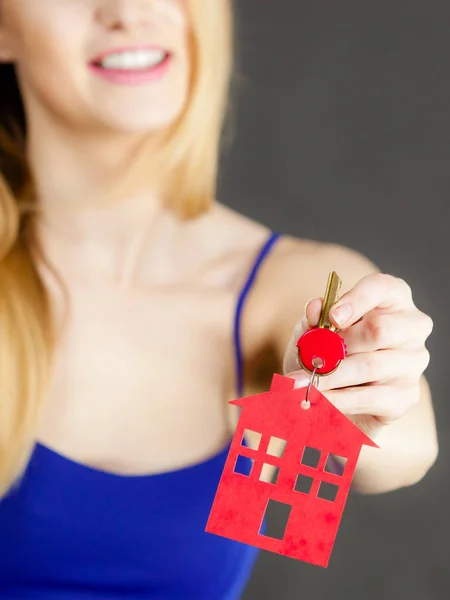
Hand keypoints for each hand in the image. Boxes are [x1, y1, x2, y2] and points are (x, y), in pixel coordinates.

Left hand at [283, 273, 432, 438]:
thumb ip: (315, 317)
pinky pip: (369, 397)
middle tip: (311, 357)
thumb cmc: (329, 349)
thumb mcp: (315, 329)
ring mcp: (413, 361)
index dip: (356, 300)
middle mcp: (412, 326)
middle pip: (379, 330)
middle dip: (339, 345)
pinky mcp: (406, 394)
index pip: (381, 287)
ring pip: (369, 366)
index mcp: (393, 297)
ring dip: (329, 377)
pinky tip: (316, 400)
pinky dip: (337, 400)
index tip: (332, 317)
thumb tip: (315, 307)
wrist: (334, 392)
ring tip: (300, 383)